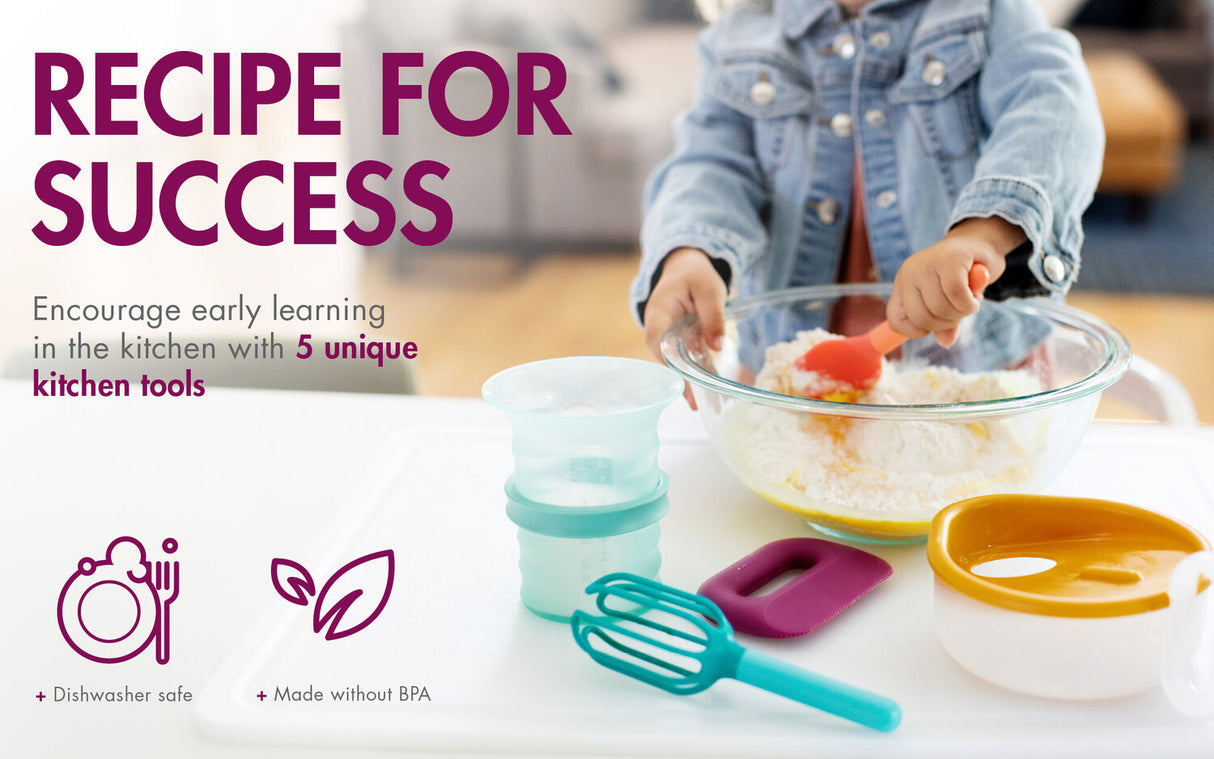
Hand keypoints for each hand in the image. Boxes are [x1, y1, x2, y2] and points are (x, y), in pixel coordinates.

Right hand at [642, 247, 727, 407]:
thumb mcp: (709, 290)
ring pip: (675, 364)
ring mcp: (666, 339)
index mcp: (660, 311)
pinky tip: (707, 394)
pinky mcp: (678, 345)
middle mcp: (658, 329)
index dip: (668, 360)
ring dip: (688, 383)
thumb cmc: (694, 276)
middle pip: (665, 358)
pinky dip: (696, 375)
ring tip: (699, 405)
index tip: (682, 378)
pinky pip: (686, 361)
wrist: (685, 270)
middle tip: (694, 403)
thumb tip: (716, 346)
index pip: (657, 339)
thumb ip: (713, 316)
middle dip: (680, 380)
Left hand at [887, 217, 1023, 346]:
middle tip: (960, 312)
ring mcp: (927, 263)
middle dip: (945, 323)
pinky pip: (956, 294)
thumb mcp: (948, 303)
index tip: (935, 326)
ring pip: (940, 307)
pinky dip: (969, 304)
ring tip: (969, 302)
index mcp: (903, 284)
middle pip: (921, 317)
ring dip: (961, 313)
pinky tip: (975, 299)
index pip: (896, 319)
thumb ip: (944, 323)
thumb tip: (945, 342)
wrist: (979, 244)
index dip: (915, 331)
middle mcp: (909, 272)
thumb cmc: (961, 277)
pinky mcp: (950, 257)